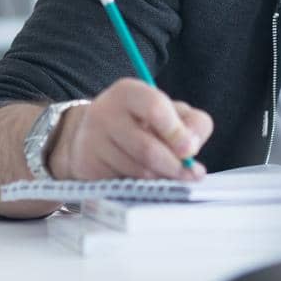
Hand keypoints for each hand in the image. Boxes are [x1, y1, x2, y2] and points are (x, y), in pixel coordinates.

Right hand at [50, 78, 213, 181]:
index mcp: (128, 92)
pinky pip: (124, 185)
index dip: (177, 133)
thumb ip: (192, 123)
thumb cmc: (141, 123)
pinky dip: (141, 188)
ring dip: (160, 179)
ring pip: (138, 172)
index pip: (155, 108)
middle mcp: (104, 113)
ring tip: (167, 176)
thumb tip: (192, 148)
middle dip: (174, 167)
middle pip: (148, 149)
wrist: (93, 137)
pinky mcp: (87, 168)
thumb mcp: (170, 113)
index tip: (190, 151)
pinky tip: (143, 180)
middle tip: (189, 174)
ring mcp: (92, 142)